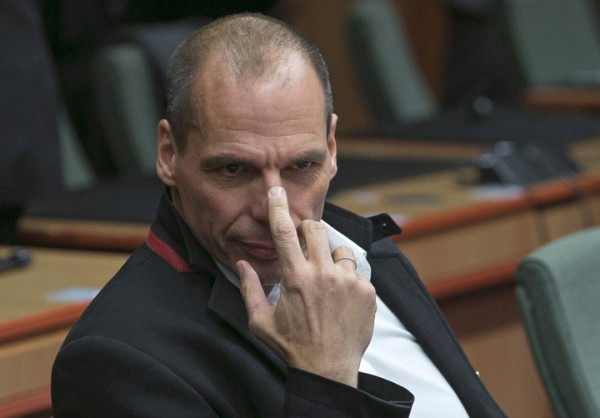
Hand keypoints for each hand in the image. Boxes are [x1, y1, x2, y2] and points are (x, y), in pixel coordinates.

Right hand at [238, 186, 376, 386]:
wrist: (328, 369)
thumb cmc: (292, 346)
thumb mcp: (261, 321)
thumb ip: (249, 289)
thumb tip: (241, 264)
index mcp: (295, 278)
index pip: (283, 232)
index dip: (278, 207)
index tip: (277, 190)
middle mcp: (323, 274)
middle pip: (316, 229)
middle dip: (308, 232)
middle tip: (305, 247)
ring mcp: (348, 282)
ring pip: (340, 250)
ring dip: (331, 259)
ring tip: (326, 283)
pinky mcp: (367, 291)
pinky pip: (357, 272)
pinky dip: (348, 280)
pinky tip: (341, 300)